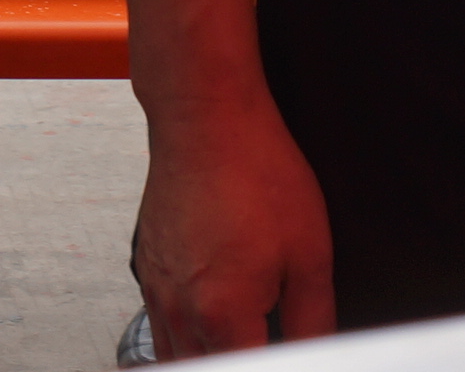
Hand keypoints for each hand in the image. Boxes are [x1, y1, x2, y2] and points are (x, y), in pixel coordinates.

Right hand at [134, 92, 337, 353]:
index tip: (290, 355)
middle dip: (242, 360)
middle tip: (266, 339)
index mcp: (225, 313)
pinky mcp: (147, 271)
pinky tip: (213, 320)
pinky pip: (161, 330)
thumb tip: (317, 352)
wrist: (206, 117)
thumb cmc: (256, 170)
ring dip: (211, 358)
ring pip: (178, 360)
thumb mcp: (310, 253)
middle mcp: (181, 310)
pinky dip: (185, 339)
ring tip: (243, 336)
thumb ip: (315, 319)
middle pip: (207, 370)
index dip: (276, 366)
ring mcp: (157, 292)